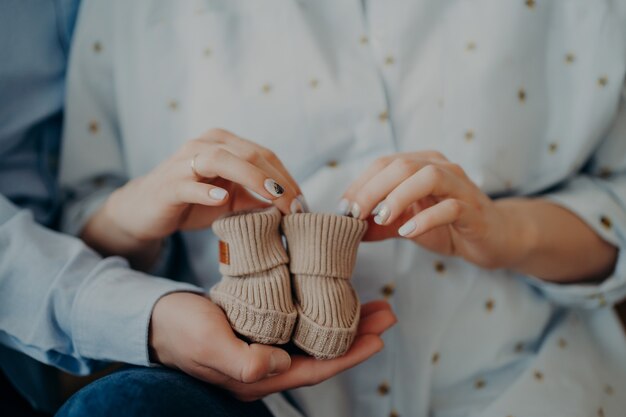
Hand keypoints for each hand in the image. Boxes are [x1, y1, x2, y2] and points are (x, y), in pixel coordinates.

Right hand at [83, 129, 304, 265]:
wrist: (147, 210)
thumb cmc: (193, 201)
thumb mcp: (232, 199)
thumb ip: (257, 198)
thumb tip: (293, 208)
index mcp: (224, 144)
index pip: (264, 155)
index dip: (287, 178)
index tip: (304, 203)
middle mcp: (205, 145)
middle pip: (249, 154)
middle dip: (277, 180)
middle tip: (297, 206)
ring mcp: (184, 162)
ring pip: (220, 159)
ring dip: (251, 178)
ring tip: (274, 197)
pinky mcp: (168, 184)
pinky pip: (188, 183)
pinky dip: (205, 190)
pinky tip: (221, 199)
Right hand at [149, 293, 396, 401]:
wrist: (155, 318)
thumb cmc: (178, 330)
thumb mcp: (207, 343)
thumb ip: (242, 359)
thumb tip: (279, 364)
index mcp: (258, 376)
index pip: (315, 369)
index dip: (350, 355)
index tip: (379, 336)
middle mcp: (267, 364)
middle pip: (323, 352)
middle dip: (357, 335)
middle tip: (386, 313)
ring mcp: (264, 346)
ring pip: (315, 336)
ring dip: (344, 321)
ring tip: (371, 304)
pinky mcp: (260, 326)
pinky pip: (299, 321)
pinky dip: (320, 309)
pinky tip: (331, 296)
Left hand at [340, 151, 528, 269]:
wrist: (496, 238)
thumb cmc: (448, 226)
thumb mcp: (407, 224)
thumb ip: (379, 224)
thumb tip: (347, 228)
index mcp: (422, 165)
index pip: (384, 164)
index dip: (360, 184)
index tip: (343, 208)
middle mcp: (441, 168)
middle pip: (401, 166)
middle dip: (372, 189)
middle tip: (354, 213)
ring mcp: (460, 187)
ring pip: (427, 177)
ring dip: (398, 197)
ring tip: (381, 218)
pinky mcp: (474, 210)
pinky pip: (450, 207)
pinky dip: (425, 218)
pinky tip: (408, 232)